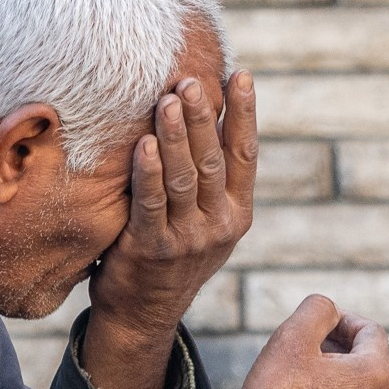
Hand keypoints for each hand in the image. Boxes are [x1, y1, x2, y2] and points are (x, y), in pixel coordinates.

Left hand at [80, 72, 256, 388]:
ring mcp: (188, 239)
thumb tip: (203, 112)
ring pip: (184, 179)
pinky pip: (151, 204)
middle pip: (213, 160)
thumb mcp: (203, 218)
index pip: (245, 154)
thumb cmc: (169, 252)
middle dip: (203, 116)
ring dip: (176, 136)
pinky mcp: (153, 250)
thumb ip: (208, 178)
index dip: (244, 113)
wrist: (143, 314)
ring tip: (168, 99)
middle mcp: (220, 225)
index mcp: (238, 211)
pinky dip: (148, 173)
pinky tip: (143, 144)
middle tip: (190, 79)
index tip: (240, 74)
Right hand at [236, 295, 388, 388]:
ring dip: (338, 379)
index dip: (341, 321)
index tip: (315, 327)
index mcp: (379, 373)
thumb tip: (332, 310)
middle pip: (368, 361)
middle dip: (339, 351)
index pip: (369, 330)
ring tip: (302, 382)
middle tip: (303, 353)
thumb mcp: (293, 336)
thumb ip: (319, 308)